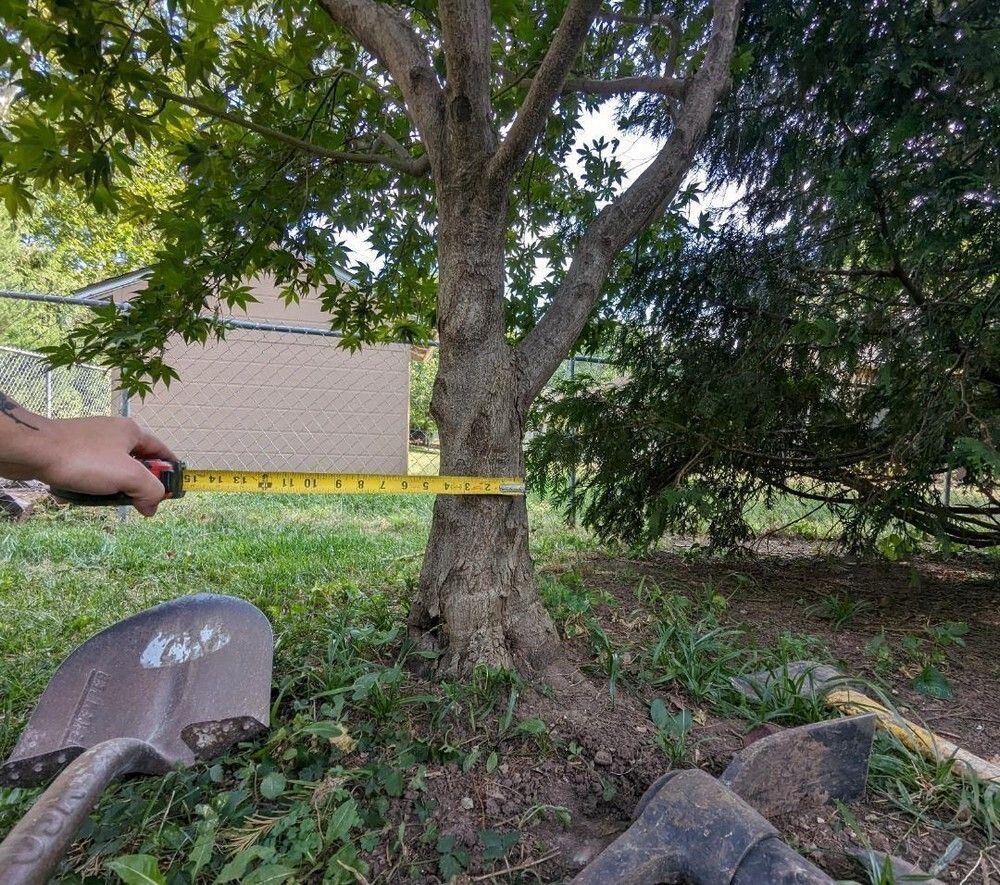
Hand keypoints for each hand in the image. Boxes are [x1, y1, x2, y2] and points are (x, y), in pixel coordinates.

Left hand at [33, 418, 176, 515]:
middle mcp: (114, 432)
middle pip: (137, 462)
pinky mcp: (72, 449)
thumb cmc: (84, 460)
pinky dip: (94, 484)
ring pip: (114, 468)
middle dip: (138, 483)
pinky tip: (85, 494)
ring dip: (114, 486)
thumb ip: (150, 491)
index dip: (170, 471)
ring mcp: (91, 440)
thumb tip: (152, 507)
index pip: (162, 451)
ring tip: (105, 498)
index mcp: (132, 431)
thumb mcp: (128, 476)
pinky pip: (93, 470)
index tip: (172, 490)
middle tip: (136, 501)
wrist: (33, 450)